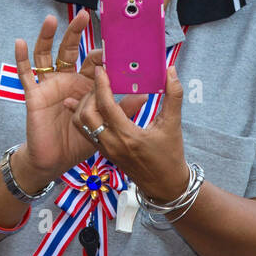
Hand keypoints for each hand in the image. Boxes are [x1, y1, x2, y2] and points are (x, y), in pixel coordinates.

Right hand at [14, 11, 143, 189]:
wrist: (55, 161)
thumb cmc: (79, 142)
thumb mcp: (105, 124)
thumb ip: (122, 109)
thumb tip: (144, 95)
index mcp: (85, 85)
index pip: (93, 62)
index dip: (102, 52)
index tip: (113, 40)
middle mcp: (66, 80)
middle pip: (69, 50)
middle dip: (76, 32)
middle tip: (85, 14)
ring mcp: (49, 85)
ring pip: (46, 55)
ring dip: (48, 37)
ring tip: (52, 20)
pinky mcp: (34, 94)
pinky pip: (25, 74)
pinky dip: (21, 58)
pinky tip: (20, 42)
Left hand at [69, 63, 186, 202]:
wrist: (165, 186)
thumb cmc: (171, 155)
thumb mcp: (174, 124)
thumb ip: (174, 95)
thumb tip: (171, 70)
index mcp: (128, 136)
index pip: (107, 106)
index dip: (102, 85)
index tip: (102, 69)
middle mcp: (112, 144)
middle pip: (87, 114)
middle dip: (91, 93)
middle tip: (101, 81)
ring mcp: (105, 150)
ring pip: (82, 124)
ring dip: (84, 105)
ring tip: (96, 92)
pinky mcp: (103, 153)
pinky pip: (85, 132)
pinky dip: (84, 116)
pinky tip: (87, 104)